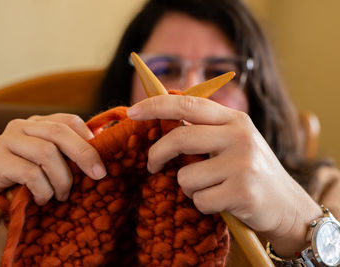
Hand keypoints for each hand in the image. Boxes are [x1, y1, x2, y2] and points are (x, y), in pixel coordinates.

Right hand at [0, 113, 106, 207]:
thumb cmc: (26, 184)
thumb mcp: (51, 166)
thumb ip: (69, 156)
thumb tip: (102, 154)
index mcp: (38, 123)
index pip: (69, 120)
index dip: (88, 139)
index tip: (100, 162)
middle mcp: (21, 126)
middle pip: (59, 132)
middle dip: (83, 155)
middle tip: (98, 175)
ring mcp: (5, 141)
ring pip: (47, 153)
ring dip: (61, 179)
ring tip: (62, 195)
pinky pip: (31, 174)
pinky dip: (43, 190)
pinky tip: (42, 199)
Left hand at [127, 95, 321, 256]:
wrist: (287, 206)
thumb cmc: (251, 171)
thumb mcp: (233, 141)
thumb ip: (205, 129)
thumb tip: (165, 119)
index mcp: (234, 119)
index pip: (187, 103)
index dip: (155, 105)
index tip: (131, 112)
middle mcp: (239, 136)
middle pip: (179, 138)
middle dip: (157, 154)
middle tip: (152, 165)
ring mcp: (242, 163)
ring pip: (186, 176)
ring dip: (190, 188)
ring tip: (211, 189)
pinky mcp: (242, 191)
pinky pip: (200, 200)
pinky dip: (204, 205)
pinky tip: (223, 203)